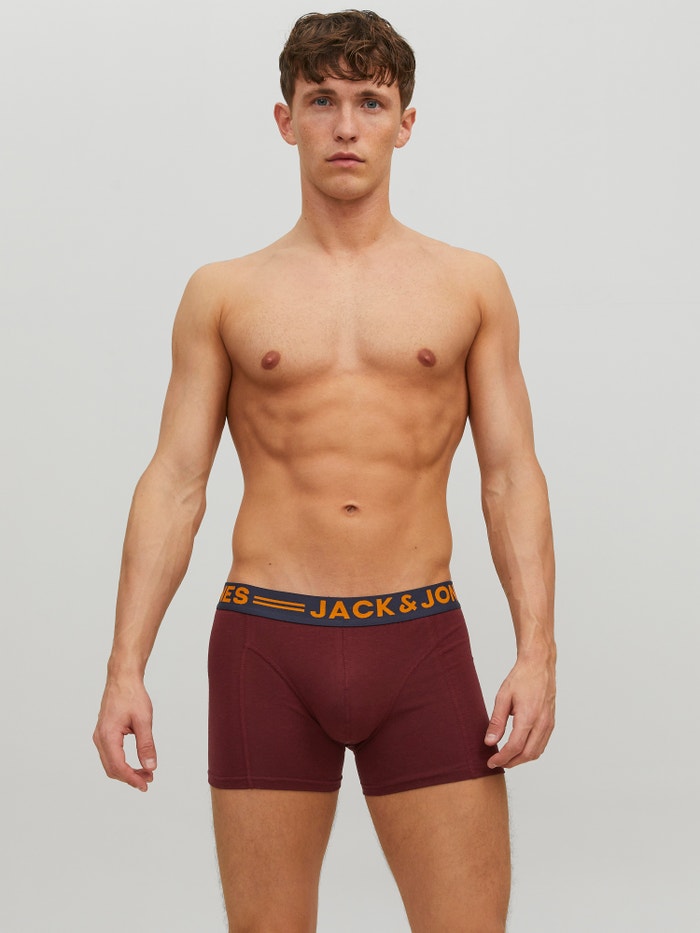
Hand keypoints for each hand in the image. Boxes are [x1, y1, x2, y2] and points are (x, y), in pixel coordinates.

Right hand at [93, 676, 156, 791]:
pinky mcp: (104, 733)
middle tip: (148, 780)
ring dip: (126, 771)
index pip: (118, 766)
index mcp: (108, 736)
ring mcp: (100, 736)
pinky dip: (122, 762)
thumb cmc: (132, 695)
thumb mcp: (143, 720)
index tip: (145, 785)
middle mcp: (100, 738)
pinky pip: (110, 754)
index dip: (132, 778)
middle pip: (112, 768)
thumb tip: (150, 766)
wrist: (122, 678)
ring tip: (145, 772)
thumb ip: (146, 745)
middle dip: (130, 777)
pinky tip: (136, 762)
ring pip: (110, 763)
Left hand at [484, 654, 555, 768]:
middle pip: (527, 754)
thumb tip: (489, 742)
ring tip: (507, 757)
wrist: (539, 665)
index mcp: (528, 717)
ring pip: (537, 752)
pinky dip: (531, 751)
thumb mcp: (503, 697)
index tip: (491, 762)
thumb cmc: (521, 678)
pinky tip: (520, 748)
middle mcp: (542, 723)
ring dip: (522, 759)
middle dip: (511, 762)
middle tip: (497, 762)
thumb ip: (497, 721)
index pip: (514, 747)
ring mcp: (549, 723)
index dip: (502, 758)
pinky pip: (542, 744)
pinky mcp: (551, 722)